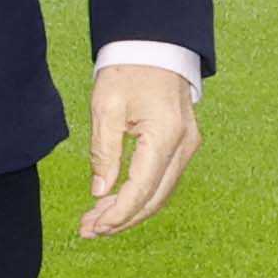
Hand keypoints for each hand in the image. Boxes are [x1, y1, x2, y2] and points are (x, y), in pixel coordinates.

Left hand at [81, 61, 199, 238]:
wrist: (154, 46)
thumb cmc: (127, 71)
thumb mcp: (105, 108)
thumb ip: (103, 152)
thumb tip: (99, 192)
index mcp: (166, 135)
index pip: (142, 188)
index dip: (118, 213)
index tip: (94, 226)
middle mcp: (184, 145)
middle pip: (155, 197)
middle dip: (122, 219)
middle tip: (89, 230)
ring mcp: (188, 146)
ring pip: (161, 193)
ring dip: (130, 211)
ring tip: (96, 222)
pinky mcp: (183, 145)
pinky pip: (163, 180)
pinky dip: (141, 196)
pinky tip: (115, 203)